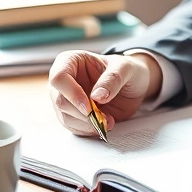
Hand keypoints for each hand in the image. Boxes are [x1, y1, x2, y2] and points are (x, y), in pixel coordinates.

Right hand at [47, 51, 161, 136]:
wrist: (132, 85)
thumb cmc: (126, 71)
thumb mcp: (125, 69)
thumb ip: (112, 79)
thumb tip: (97, 96)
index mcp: (71, 61)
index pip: (59, 77)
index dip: (72, 93)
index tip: (90, 105)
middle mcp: (64, 80)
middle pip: (60, 101)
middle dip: (83, 114)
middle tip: (104, 118)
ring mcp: (66, 98)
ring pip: (65, 117)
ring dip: (87, 124)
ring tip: (108, 121)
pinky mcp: (72, 114)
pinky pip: (73, 127)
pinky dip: (88, 130)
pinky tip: (102, 126)